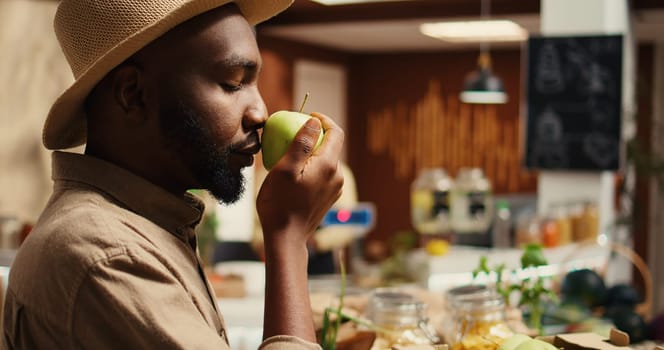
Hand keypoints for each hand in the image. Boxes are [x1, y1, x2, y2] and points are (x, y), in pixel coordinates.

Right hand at [256, 112, 344, 247]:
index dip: (323, 120)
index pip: (335, 132)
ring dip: (311, 154)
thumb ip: (301, 143)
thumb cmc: (280, 203)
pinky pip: (323, 175)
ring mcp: (335, 189)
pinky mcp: (329, 198)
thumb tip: (314, 122)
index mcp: (328, 165)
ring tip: (289, 156)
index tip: (306, 115)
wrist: (286, 239)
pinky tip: (294, 175)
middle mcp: (337, 176)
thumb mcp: (284, 169)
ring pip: (326, 161)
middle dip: (314, 136)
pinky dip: (311, 168)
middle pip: (330, 146)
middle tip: (291, 135)